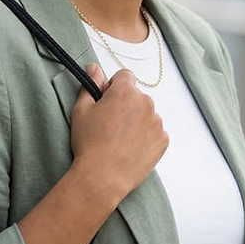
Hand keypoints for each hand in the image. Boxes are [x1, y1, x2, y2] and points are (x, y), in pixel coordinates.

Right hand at [70, 63, 168, 200]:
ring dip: (137, 121)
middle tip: (110, 125)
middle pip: (136, 96)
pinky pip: (155, 132)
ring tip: (120, 140)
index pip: (124, 76)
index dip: (114, 87)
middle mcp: (146, 102)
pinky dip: (146, 137)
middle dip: (126, 105)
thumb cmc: (89, 143)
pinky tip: (131, 149)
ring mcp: (157, 122)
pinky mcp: (163, 140)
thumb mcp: (81, 110)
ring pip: (147, 114)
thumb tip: (94, 67)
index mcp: (125, 92)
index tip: (106, 102)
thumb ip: (90, 84)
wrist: (103, 176)